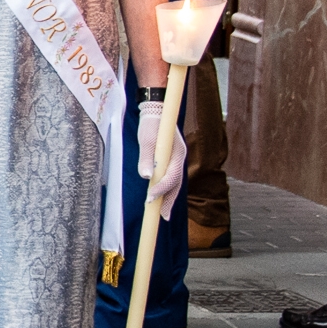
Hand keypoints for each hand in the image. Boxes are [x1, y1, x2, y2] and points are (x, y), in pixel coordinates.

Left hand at [136, 99, 186, 218]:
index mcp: (177, 153)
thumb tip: (147, 176)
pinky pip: (172, 177)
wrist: (156, 111)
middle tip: (161, 216)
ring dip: (169, 197)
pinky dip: (167, 189)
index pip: (172, 176)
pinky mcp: (172, 160)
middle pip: (177, 183)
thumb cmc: (150, 124)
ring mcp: (177, 159)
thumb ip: (146, 157)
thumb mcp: (146, 139)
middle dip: (168, 200)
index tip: (150, 199)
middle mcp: (180, 158)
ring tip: (162, 213)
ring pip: (175, 182)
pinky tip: (162, 198)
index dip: (161, 189)